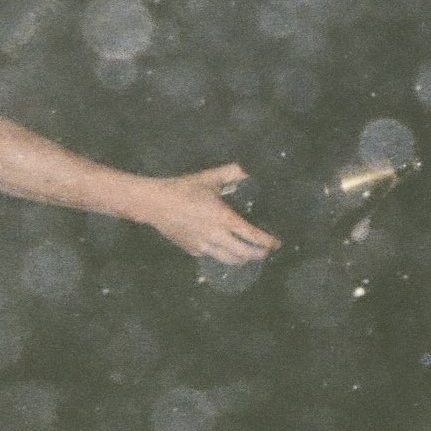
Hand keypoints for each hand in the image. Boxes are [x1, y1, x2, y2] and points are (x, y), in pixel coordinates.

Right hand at [138, 164, 279, 264]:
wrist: (154, 203)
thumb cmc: (183, 189)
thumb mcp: (209, 178)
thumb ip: (232, 173)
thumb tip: (249, 169)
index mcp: (223, 218)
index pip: (252, 236)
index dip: (267, 242)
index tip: (276, 243)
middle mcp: (216, 236)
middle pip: (244, 254)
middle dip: (258, 255)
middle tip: (266, 251)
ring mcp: (203, 246)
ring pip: (229, 260)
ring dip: (243, 260)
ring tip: (249, 255)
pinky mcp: (192, 250)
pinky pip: (212, 257)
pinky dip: (223, 256)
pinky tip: (226, 251)